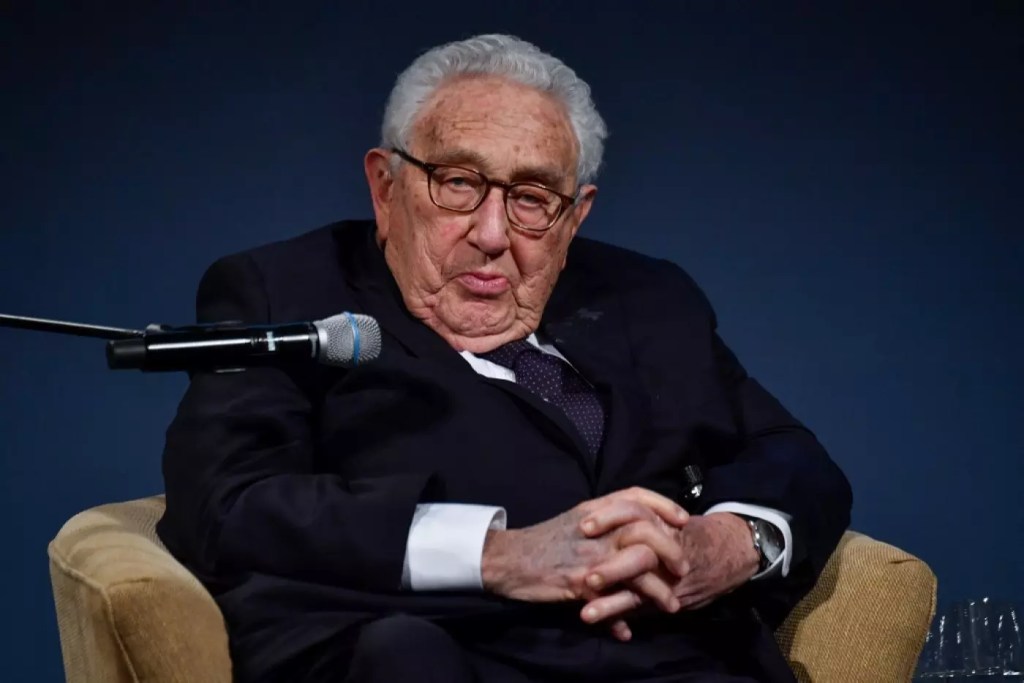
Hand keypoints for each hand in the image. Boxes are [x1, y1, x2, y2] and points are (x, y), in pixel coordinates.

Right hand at [481, 487, 688, 609]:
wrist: (508, 559)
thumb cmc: (542, 542)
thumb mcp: (574, 520)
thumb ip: (603, 523)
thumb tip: (632, 532)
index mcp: (594, 510)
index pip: (636, 496)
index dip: (663, 505)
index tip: (683, 519)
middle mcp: (596, 528)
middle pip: (646, 527)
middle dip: (670, 548)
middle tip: (682, 567)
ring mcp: (590, 554)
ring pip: (638, 563)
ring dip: (658, 588)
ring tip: (670, 605)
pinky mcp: (581, 581)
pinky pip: (614, 599)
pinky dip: (623, 616)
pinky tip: (628, 630)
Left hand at [579, 512, 758, 626]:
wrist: (726, 551)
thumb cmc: (684, 531)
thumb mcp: (663, 516)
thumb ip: (634, 516)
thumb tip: (591, 512)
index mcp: (656, 523)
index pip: (631, 513)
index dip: (608, 518)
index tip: (584, 525)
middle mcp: (660, 551)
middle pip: (635, 557)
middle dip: (610, 569)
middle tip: (585, 577)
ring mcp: (664, 579)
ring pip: (637, 591)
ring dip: (611, 604)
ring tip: (586, 614)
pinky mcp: (667, 598)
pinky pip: (644, 608)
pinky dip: (625, 619)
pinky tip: (613, 631)